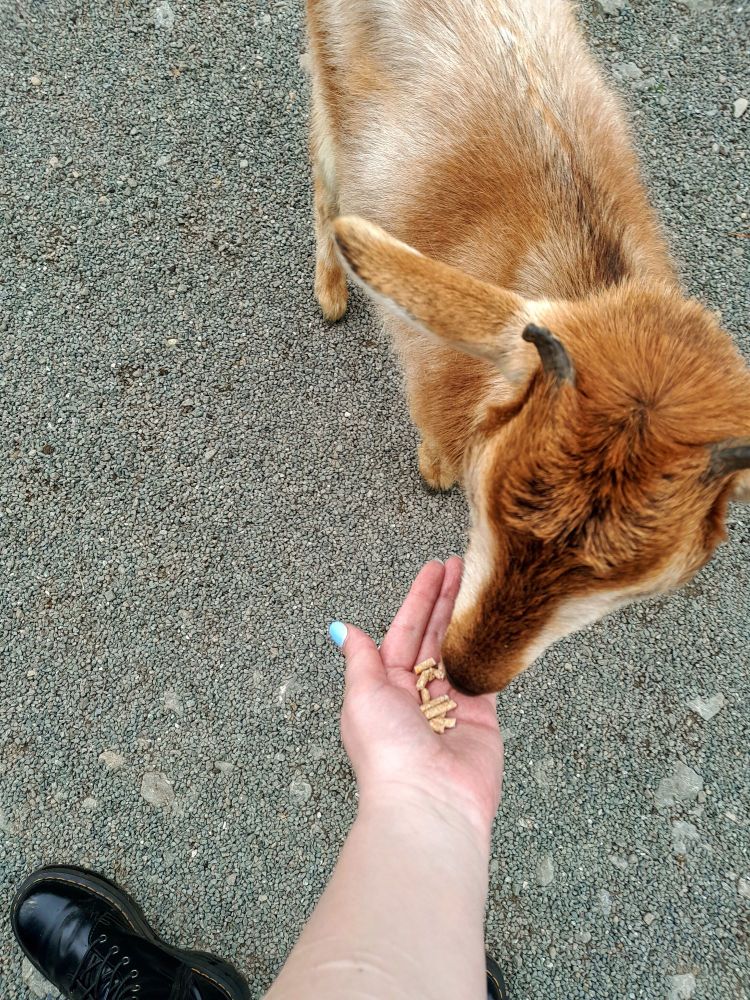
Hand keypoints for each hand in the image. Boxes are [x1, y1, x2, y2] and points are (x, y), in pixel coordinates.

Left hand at [335, 558, 502, 838]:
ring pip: (459, 649)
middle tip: (459, 565)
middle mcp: (415, 694)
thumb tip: (341, 629)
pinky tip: (496, 623)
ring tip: (478, 583)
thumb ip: (360, 658)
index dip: (419, 599)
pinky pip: (485, 674)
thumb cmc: (389, 752)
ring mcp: (449, 705)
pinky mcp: (480, 717)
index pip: (404, 631)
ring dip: (467, 616)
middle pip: (432, 635)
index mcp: (383, 687)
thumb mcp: (362, 695)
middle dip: (445, 599)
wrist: (429, 802)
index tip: (433, 570)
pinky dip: (489, 648)